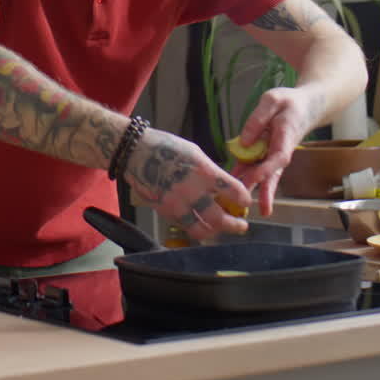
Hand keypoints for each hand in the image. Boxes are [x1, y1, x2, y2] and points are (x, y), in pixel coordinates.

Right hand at [124, 128, 251, 240]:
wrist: (135, 151)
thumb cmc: (164, 147)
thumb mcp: (195, 153)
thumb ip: (211, 172)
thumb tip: (224, 187)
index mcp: (204, 172)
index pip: (234, 192)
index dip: (244, 199)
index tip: (245, 201)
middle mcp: (191, 191)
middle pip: (219, 219)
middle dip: (234, 225)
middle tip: (241, 226)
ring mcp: (176, 204)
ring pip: (201, 230)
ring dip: (214, 232)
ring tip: (219, 230)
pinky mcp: (163, 211)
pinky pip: (183, 226)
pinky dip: (193, 227)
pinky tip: (198, 223)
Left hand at [232, 85, 323, 214]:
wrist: (305, 106)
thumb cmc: (290, 102)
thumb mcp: (272, 100)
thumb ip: (258, 118)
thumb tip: (245, 141)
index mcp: (286, 136)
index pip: (278, 157)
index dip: (267, 169)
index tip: (255, 178)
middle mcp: (280, 149)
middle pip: (273, 173)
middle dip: (267, 192)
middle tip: (263, 210)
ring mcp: (273, 153)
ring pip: (263, 174)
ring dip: (253, 189)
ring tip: (242, 205)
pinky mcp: (266, 152)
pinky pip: (254, 165)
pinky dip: (244, 175)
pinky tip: (232, 185)